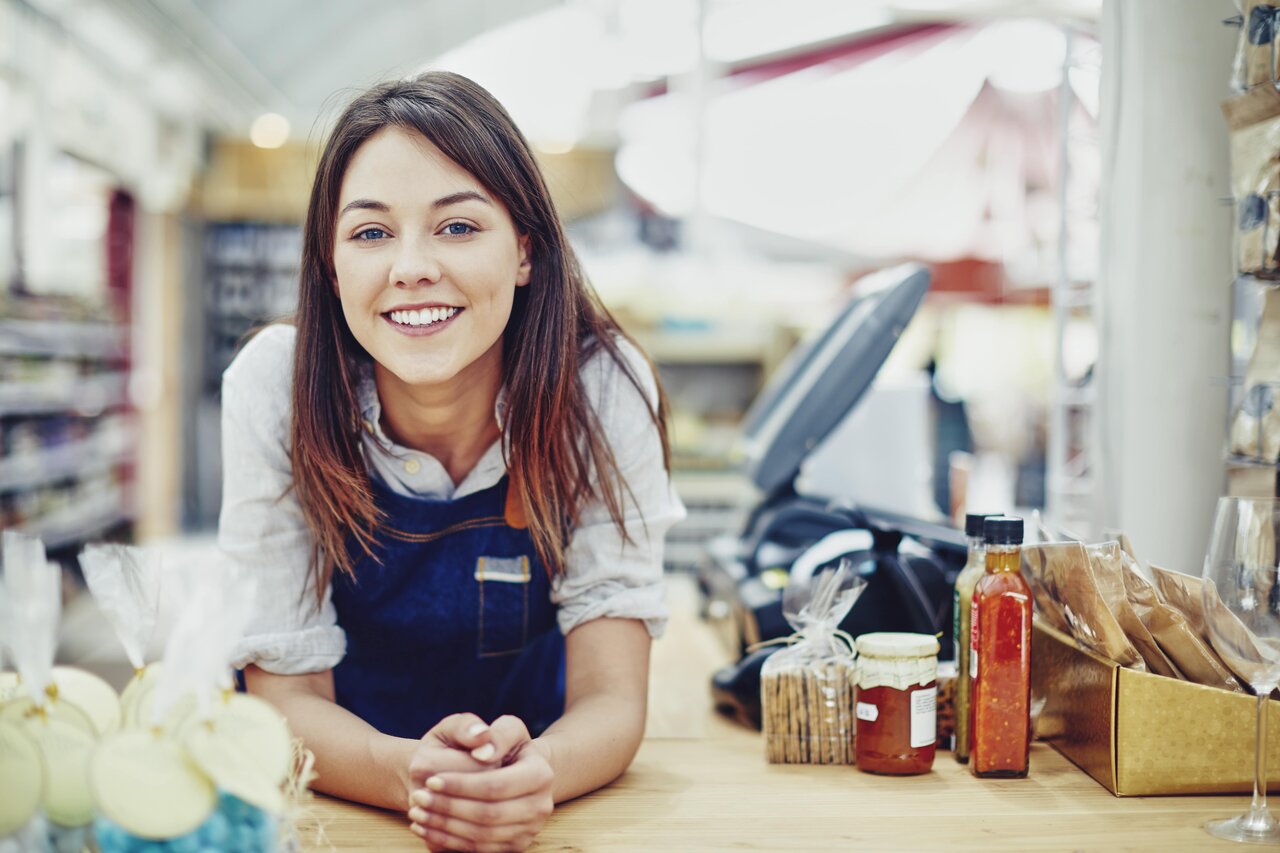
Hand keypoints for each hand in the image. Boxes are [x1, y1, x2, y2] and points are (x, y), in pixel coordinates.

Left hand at [407, 716, 553, 851]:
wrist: (510, 770)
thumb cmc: (499, 745)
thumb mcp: (499, 726)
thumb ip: (491, 732)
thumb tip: (482, 749)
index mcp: (541, 774)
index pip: (496, 785)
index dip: (461, 785)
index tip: (430, 779)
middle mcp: (541, 806)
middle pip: (488, 814)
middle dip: (448, 808)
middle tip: (418, 798)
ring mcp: (529, 830)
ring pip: (481, 836)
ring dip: (444, 827)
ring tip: (417, 813)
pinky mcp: (515, 846)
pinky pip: (478, 850)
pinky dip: (448, 841)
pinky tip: (425, 828)